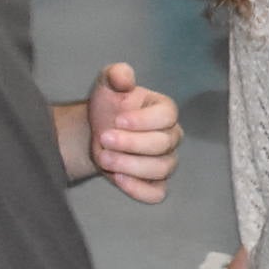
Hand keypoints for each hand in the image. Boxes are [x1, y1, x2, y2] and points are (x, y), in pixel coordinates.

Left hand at [87, 62, 181, 201]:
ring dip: (130, 165)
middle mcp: (171, 137)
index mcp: (165, 111)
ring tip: (104, 158)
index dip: (143, 120)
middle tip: (103, 139)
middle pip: (163, 144)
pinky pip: (156, 193)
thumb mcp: (107, 85)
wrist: (96, 131)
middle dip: (131, 144)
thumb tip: (124, 76)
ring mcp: (166, 161)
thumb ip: (116, 75)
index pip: (168, 116)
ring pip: (161, 169)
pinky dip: (139, 189)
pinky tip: (118, 179)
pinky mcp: (155, 183)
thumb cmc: (108, 106)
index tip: (117, 119)